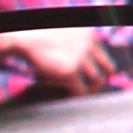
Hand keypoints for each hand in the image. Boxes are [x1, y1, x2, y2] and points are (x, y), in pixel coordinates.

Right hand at [4, 28, 120, 95]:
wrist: (23, 38)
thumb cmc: (38, 39)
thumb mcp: (65, 36)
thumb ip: (76, 46)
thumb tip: (84, 64)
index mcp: (90, 34)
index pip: (103, 54)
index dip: (101, 66)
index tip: (99, 76)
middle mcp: (90, 44)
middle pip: (108, 67)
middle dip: (103, 79)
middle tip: (94, 87)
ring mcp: (81, 58)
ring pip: (97, 80)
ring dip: (91, 89)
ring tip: (83, 94)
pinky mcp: (70, 71)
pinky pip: (81, 89)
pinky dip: (79, 96)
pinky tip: (73, 98)